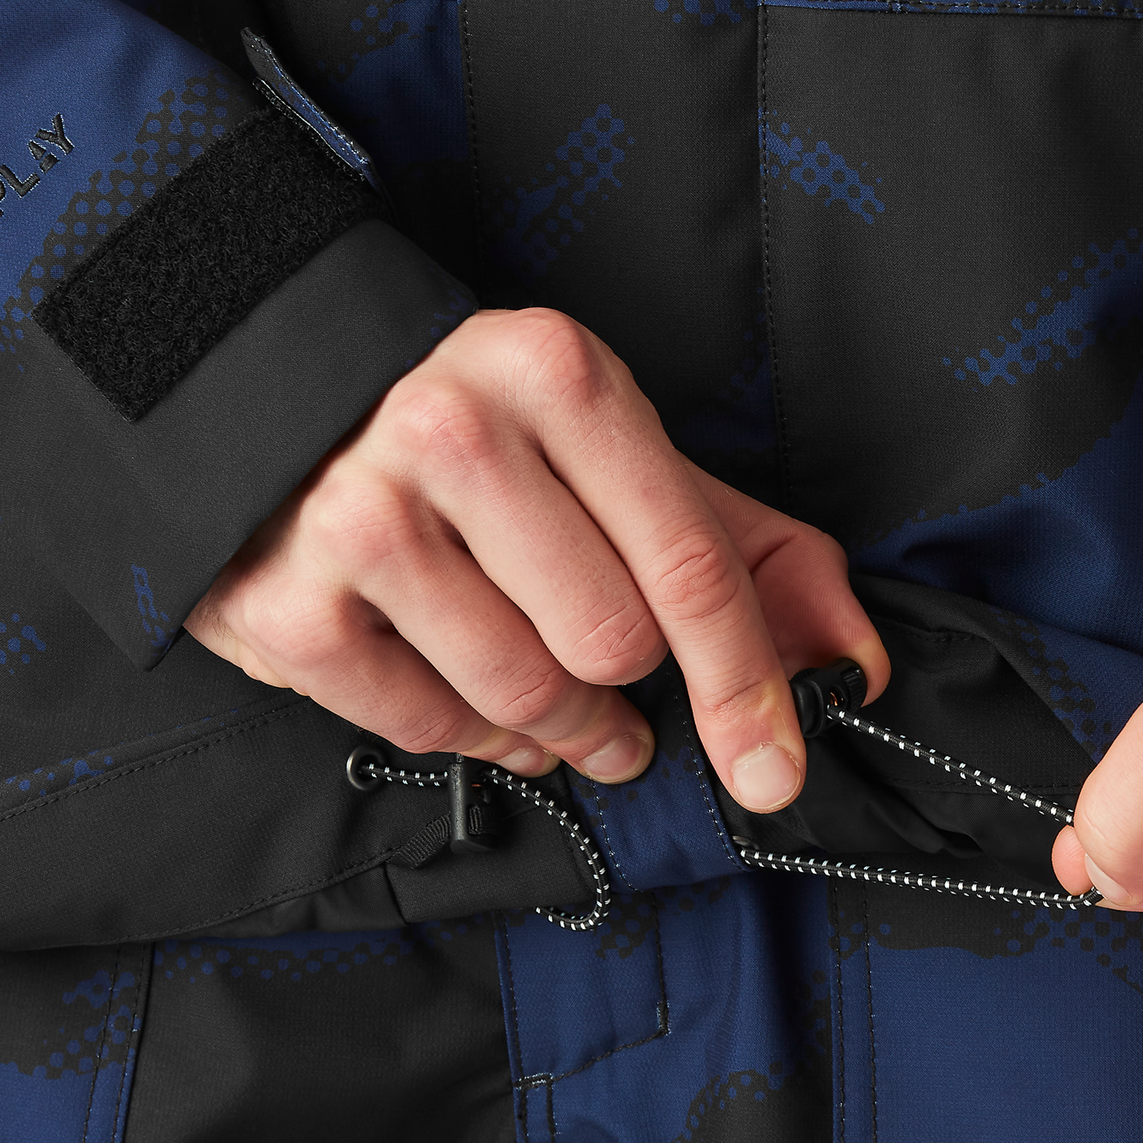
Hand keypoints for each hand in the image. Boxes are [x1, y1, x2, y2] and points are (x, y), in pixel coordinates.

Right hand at [185, 306, 886, 807]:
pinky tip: (483, 705)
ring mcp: (358, 514)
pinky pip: (426, 725)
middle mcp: (452, 429)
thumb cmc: (500, 447)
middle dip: (628, 687)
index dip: (742, 683)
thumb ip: (758, 557)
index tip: (773, 768)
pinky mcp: (288, 601)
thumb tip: (854, 667)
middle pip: (609, 642)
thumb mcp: (632, 462)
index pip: (687, 562)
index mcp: (560, 375)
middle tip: (614, 679)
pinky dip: (477, 738)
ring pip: (522, 694)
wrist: (294, 407)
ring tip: (563, 705)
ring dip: (564, 727)